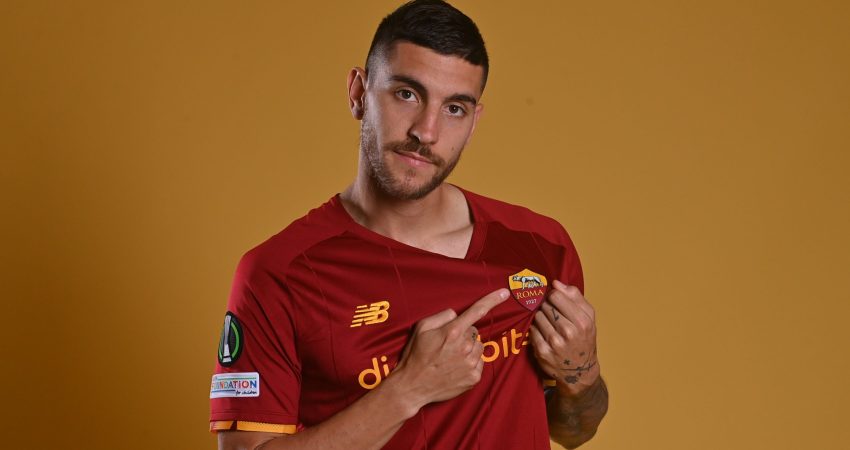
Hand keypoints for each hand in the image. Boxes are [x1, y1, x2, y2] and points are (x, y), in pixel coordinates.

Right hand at [392, 288, 509, 409]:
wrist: (413, 386)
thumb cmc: (415, 356)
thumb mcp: (421, 328)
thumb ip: (442, 316)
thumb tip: (457, 315)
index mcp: (453, 332)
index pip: (477, 311)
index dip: (492, 300)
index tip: (505, 293)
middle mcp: (465, 347)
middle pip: (474, 331)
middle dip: (463, 334)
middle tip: (446, 345)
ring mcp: (471, 363)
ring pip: (478, 345)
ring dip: (469, 348)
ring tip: (450, 357)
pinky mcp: (474, 377)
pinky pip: (479, 361)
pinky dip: (470, 362)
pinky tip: (455, 367)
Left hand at [529, 279, 599, 396]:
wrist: (580, 371)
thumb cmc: (584, 340)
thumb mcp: (588, 317)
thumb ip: (575, 297)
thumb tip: (556, 283)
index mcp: (582, 321)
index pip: (556, 296)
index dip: (553, 296)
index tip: (555, 301)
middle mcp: (569, 332)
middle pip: (545, 306)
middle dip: (547, 307)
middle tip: (552, 315)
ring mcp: (554, 343)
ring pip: (537, 317)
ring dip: (541, 318)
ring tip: (549, 325)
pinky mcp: (542, 352)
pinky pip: (532, 330)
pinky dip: (536, 330)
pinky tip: (544, 334)